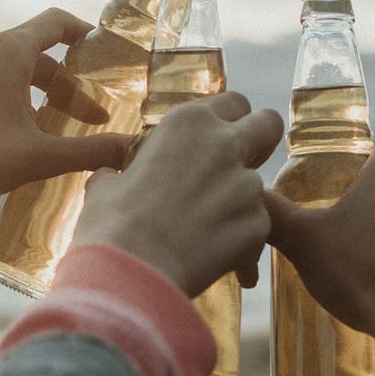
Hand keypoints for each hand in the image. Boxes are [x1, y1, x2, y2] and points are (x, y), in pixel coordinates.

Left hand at [0, 8, 132, 203]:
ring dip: (41, 96)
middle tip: (91, 120)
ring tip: (57, 133)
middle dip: (69, 86)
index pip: (58, 22)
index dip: (87, 35)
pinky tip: (19, 137)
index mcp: (9, 51)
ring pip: (14, 70)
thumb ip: (91, 151)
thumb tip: (131, 150)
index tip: (105, 56)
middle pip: (39, 54)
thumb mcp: (40, 157)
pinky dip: (14, 99)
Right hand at [74, 93, 283, 296]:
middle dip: (261, 142)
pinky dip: (240, 240)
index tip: (218, 140)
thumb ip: (121, 173)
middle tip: (241, 164)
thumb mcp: (105, 184)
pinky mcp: (258, 224)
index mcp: (188, 123)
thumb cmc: (112, 225)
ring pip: (259, 185)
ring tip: (206, 230)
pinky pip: (256, 227)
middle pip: (269, 124)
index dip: (229, 121)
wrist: (132, 273)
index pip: (233, 102)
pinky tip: (212, 255)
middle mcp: (224, 144)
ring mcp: (246, 184)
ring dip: (240, 202)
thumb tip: (110, 180)